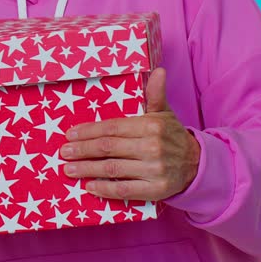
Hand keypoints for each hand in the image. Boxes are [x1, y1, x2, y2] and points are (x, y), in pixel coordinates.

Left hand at [58, 68, 199, 200]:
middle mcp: (153, 147)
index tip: (70, 134)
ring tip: (69, 169)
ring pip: (112, 169)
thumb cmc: (171, 135)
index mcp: (152, 125)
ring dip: (87, 170)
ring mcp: (154, 170)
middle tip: (64, 152)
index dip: (89, 131)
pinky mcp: (156, 190)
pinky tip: (89, 187)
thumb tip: (158, 71)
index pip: (113, 127)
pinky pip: (124, 190)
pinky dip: (104, 189)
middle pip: (108, 148)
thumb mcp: (164, 113)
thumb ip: (155, 94)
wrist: (196, 164)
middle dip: (82, 150)